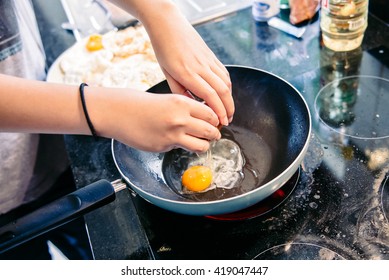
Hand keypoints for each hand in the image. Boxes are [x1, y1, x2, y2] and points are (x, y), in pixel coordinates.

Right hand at [93, 88, 221, 152]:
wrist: (119, 112)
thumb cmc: (143, 104)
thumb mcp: (169, 99)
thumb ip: (187, 109)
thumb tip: (205, 120)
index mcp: (182, 103)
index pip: (211, 115)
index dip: (216, 120)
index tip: (216, 122)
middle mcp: (180, 119)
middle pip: (210, 131)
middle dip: (215, 134)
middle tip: (214, 134)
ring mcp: (172, 135)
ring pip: (201, 145)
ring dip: (204, 145)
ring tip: (201, 142)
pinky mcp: (164, 147)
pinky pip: (181, 148)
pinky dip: (182, 146)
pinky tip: (174, 140)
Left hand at [138, 2, 233, 125]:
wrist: (168, 24)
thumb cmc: (164, 48)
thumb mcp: (166, 73)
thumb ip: (179, 90)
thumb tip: (192, 105)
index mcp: (188, 74)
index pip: (210, 96)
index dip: (219, 111)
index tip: (222, 122)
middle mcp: (201, 67)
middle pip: (223, 91)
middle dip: (228, 108)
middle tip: (228, 120)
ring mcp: (208, 60)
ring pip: (226, 82)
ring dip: (230, 98)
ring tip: (228, 110)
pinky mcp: (211, 55)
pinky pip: (224, 72)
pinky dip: (228, 85)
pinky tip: (226, 93)